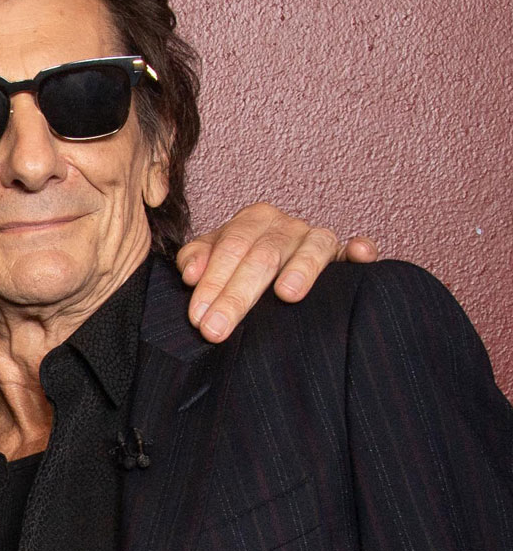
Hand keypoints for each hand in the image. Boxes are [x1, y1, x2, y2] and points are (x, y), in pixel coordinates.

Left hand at [176, 202, 380, 341]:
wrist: (273, 266)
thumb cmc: (239, 265)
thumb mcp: (213, 259)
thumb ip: (197, 259)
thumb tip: (191, 274)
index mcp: (251, 221)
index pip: (228, 248)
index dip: (212, 283)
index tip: (198, 318)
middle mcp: (285, 226)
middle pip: (262, 256)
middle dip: (237, 295)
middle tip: (217, 329)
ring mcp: (317, 239)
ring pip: (310, 249)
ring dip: (300, 270)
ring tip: (287, 294)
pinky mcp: (346, 255)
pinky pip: (356, 250)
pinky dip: (359, 250)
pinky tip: (358, 255)